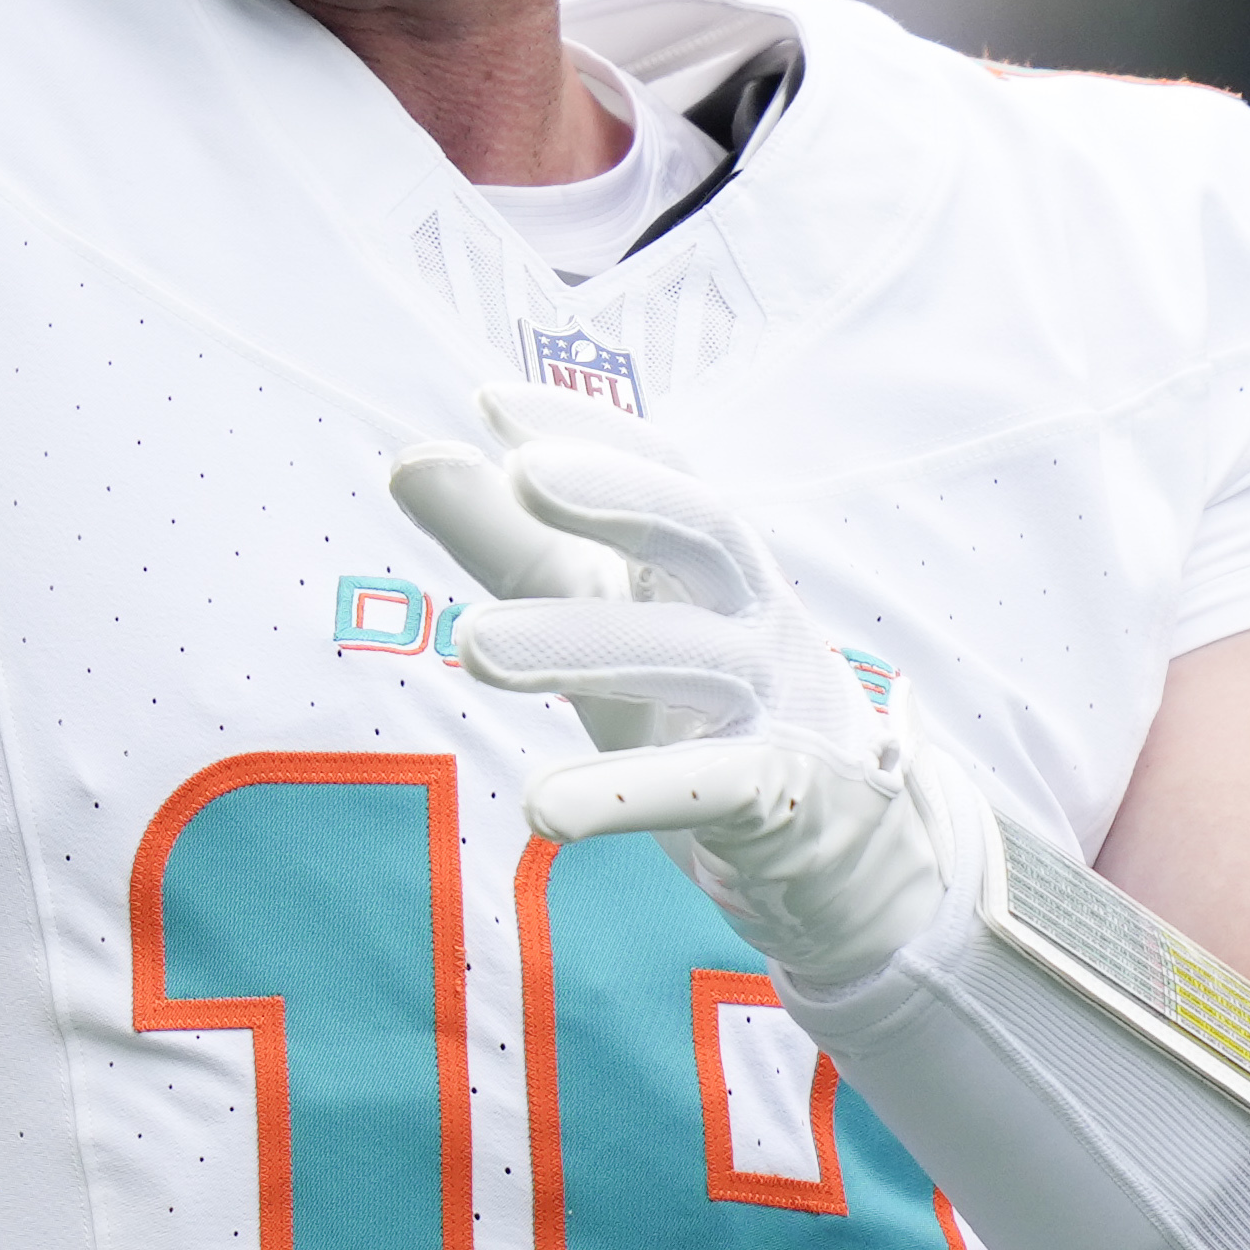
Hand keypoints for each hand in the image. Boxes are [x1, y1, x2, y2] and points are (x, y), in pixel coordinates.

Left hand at [391, 389, 975, 997]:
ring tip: (470, 645)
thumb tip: (411, 457)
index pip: (667, 473)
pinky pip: (709, 786)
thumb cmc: (702, 711)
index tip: (491, 400)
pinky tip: (546, 809)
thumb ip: (508, 544)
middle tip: (524, 474)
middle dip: (623, 495)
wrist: (838, 848)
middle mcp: (751, 616)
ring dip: (582, 644)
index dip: (592, 433)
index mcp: (709, 564)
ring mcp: (772, 705)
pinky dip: (629, 794)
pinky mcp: (779, 800)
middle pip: (706, 533)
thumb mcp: (601, 621)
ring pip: (691, 659)